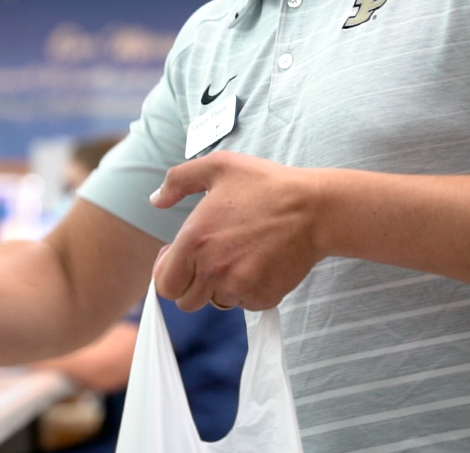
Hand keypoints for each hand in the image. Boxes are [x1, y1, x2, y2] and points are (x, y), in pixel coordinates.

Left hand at [149, 151, 323, 311]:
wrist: (314, 209)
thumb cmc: (266, 184)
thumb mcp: (219, 166)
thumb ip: (178, 180)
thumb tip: (155, 200)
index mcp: (195, 241)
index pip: (164, 285)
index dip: (168, 273)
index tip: (180, 258)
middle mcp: (213, 270)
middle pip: (186, 301)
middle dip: (192, 283)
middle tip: (209, 258)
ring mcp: (239, 287)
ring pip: (216, 302)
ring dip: (220, 286)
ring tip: (237, 256)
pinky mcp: (263, 297)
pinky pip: (244, 303)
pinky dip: (247, 289)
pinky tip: (258, 262)